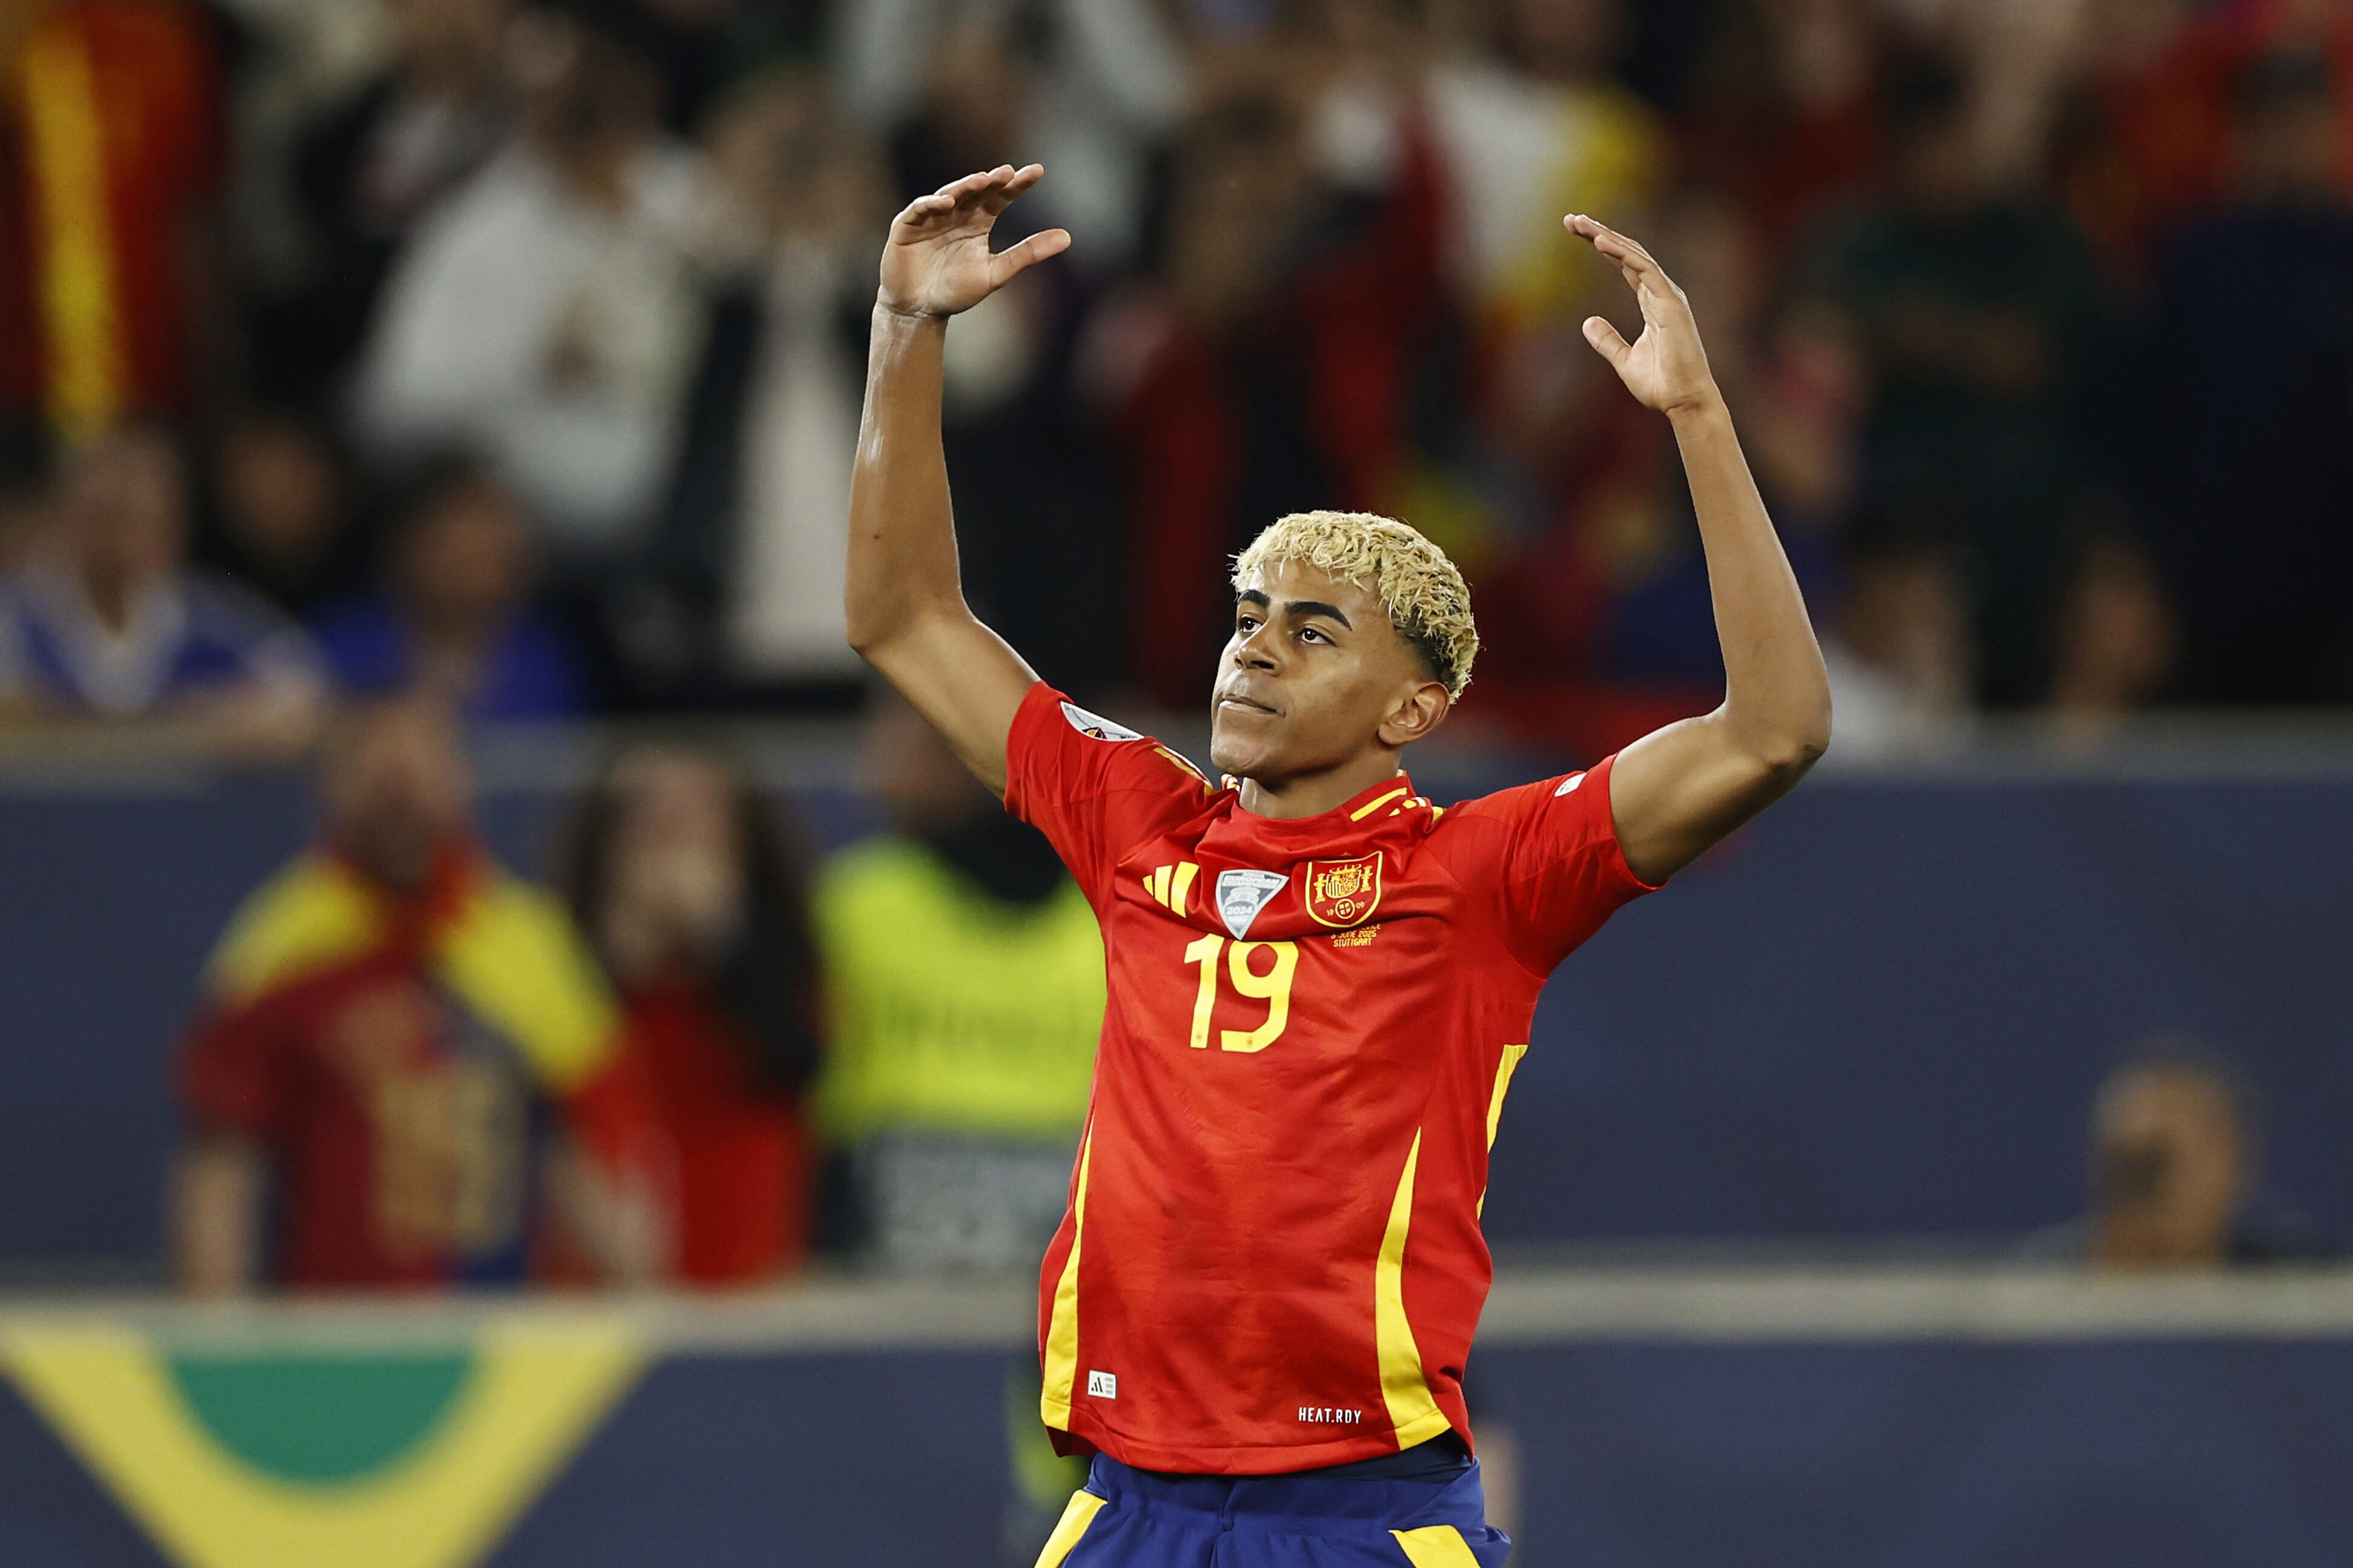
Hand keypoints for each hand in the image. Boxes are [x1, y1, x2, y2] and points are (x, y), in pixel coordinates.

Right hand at [878, 164, 1070, 318]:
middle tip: (1008, 172)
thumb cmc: (956, 291)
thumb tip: (1068, 236)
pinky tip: (948, 201)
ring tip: (983, 180)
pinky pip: (920, 209)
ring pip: (950, 194)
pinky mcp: (907, 225)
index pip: (1001, 197)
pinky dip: (932, 203)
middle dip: (991, 180)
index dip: (1018, 184)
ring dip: (965, 186)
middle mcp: (957, 213)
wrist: (919, 310)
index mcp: (979, 222)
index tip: (1038, 171)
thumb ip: (1028, 253)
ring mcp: (932, 217)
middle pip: (977, 190)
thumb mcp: (997, 273)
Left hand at [1566, 213, 1720, 418]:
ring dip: (1607, 236)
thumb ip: (1607, 340)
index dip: (1602, 245)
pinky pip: (1645, 270)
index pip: (1624, 264)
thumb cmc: (1661, 384)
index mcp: (1651, 301)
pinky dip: (1623, 254)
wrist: (1683, 401)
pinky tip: (1601, 242)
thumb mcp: (1624, 360)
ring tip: (1580, 223)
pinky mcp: (1670, 303)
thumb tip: (1586, 322)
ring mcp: (1667, 296)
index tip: (1578, 231)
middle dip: (1600, 233)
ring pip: (1635, 254)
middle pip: (1628, 252)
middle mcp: (1661, 293)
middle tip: (1571, 219)